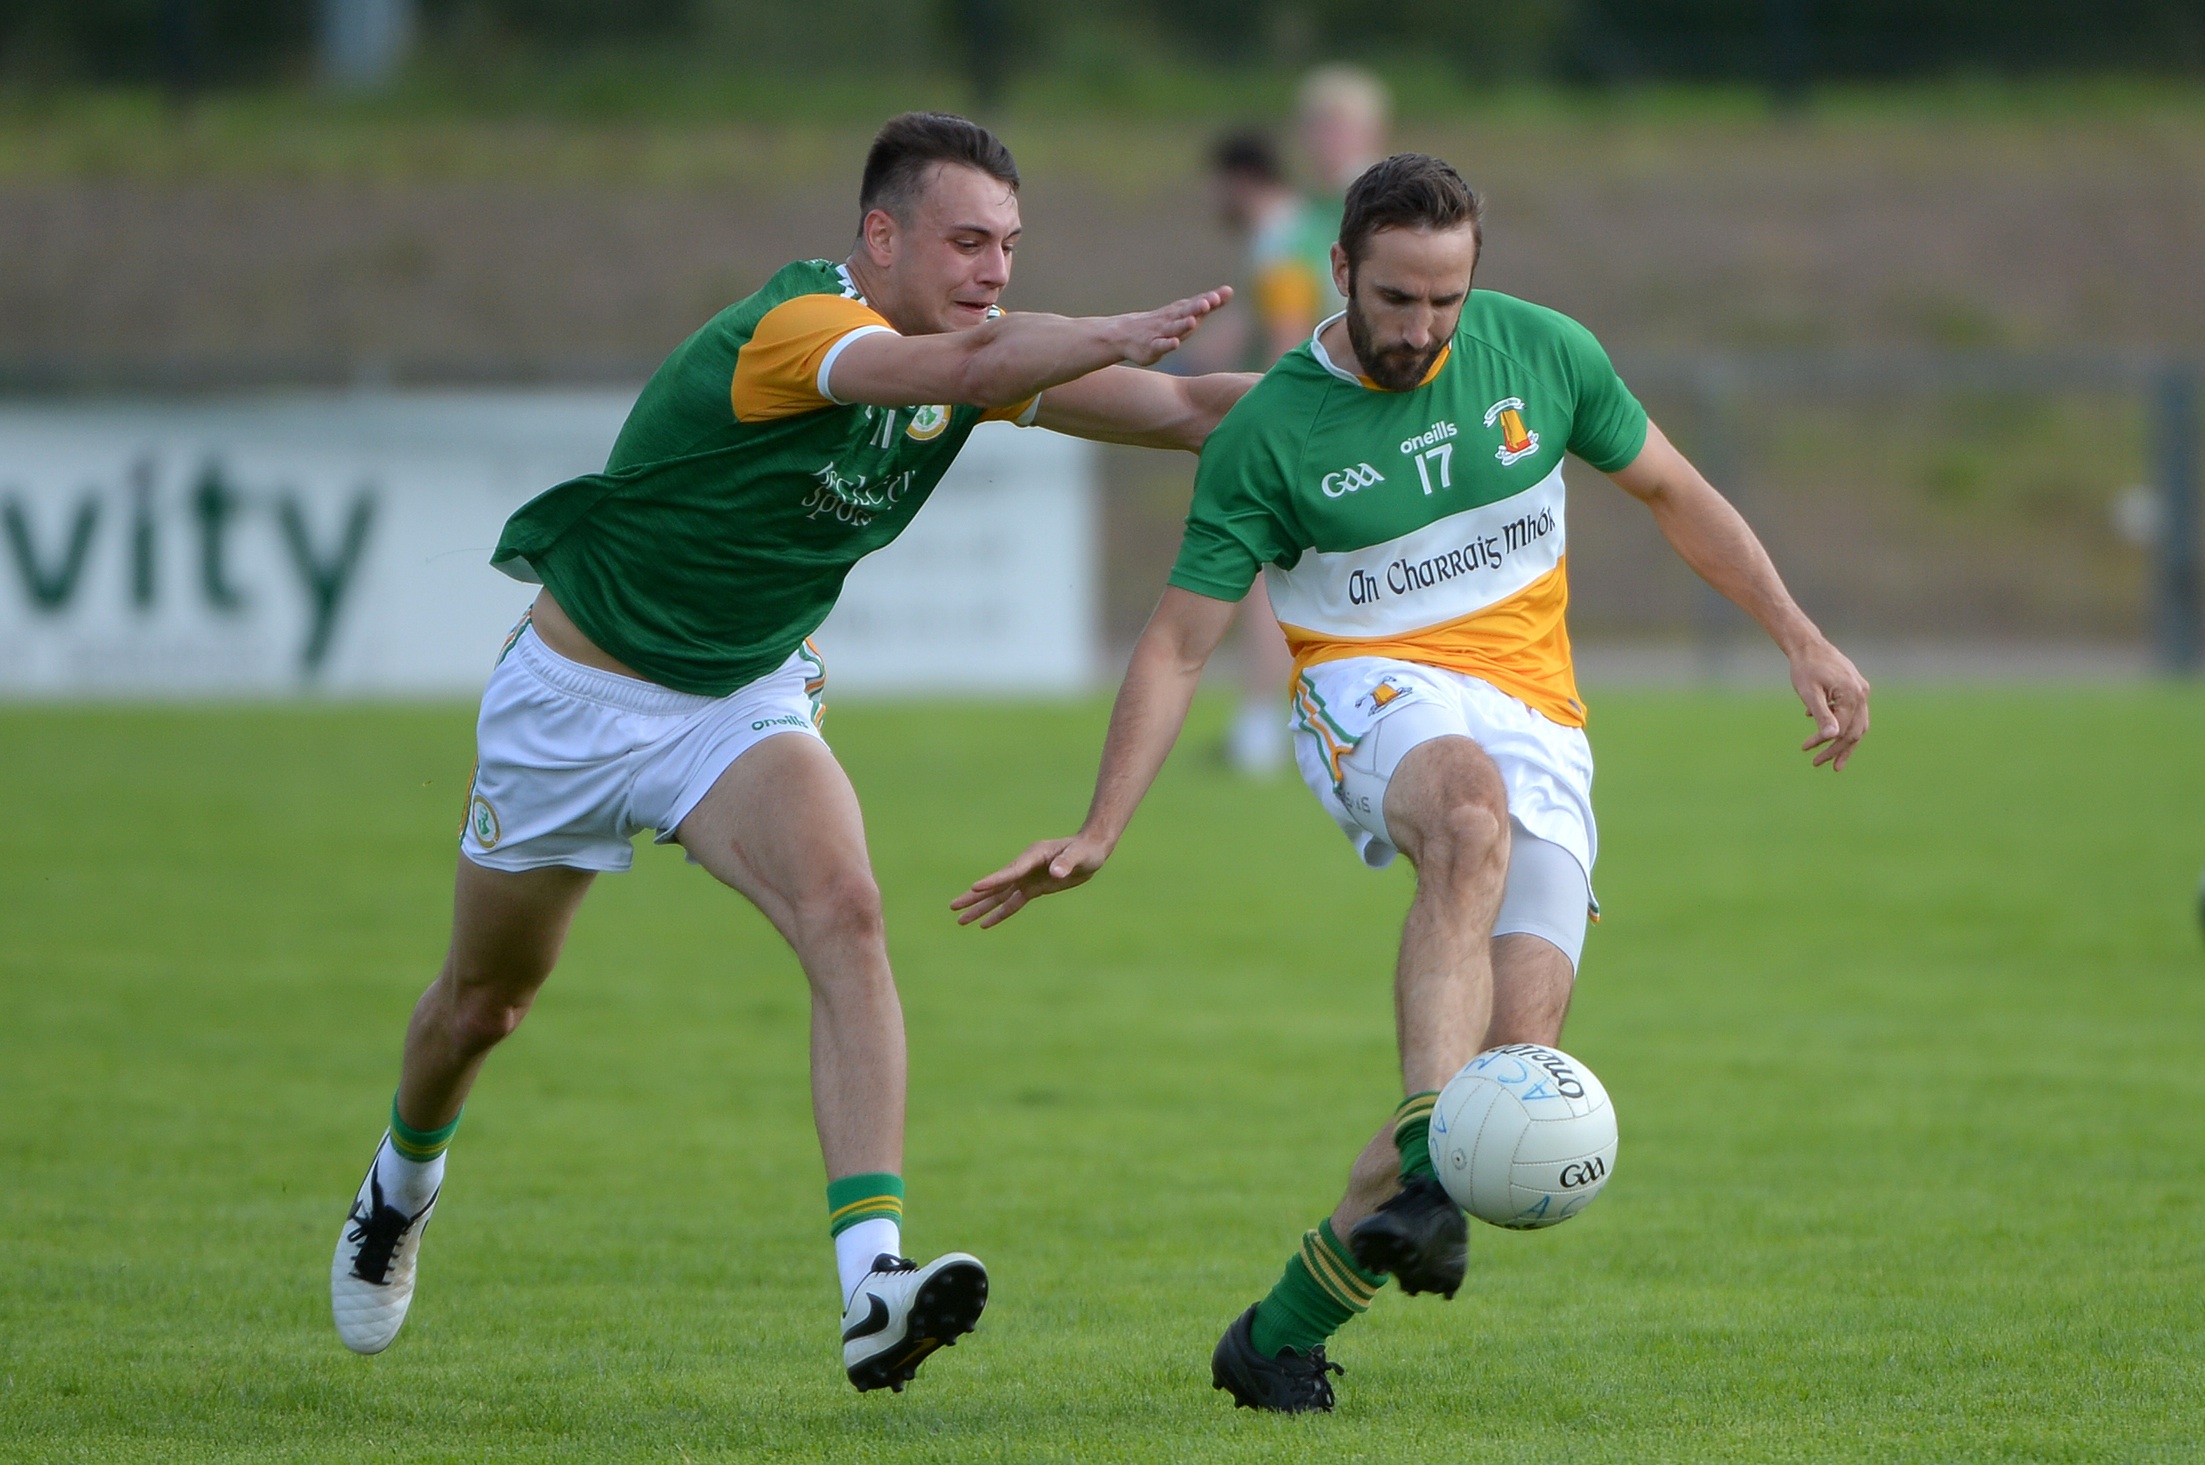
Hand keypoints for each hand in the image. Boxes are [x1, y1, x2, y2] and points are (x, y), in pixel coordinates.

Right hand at [951, 831, 1113, 927]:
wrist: (1090, 851)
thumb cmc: (1085, 851)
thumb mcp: (1079, 856)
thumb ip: (1066, 862)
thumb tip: (1055, 873)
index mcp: (1032, 856)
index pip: (1010, 872)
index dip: (993, 880)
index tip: (975, 888)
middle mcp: (1024, 867)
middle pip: (995, 886)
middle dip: (974, 897)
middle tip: (953, 907)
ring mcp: (1026, 878)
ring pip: (999, 897)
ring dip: (980, 909)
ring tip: (961, 920)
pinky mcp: (1032, 889)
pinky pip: (1012, 903)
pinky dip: (999, 913)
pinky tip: (985, 924)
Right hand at [1112, 288, 1231, 366]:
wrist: (1126, 334)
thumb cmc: (1162, 324)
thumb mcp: (1185, 313)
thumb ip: (1207, 305)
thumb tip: (1230, 291)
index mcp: (1181, 312)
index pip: (1198, 303)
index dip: (1211, 299)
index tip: (1226, 292)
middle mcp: (1171, 319)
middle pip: (1187, 312)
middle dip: (1198, 307)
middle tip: (1211, 300)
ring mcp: (1160, 332)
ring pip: (1174, 328)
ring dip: (1183, 324)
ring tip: (1193, 321)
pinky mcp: (1151, 347)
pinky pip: (1160, 345)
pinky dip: (1168, 344)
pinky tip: (1175, 343)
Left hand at [1789, 638, 1870, 770]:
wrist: (1808, 644)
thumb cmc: (1804, 668)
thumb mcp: (1809, 693)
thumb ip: (1822, 715)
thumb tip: (1832, 737)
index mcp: (1852, 695)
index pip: (1843, 730)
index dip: (1826, 744)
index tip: (1806, 750)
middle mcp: (1862, 693)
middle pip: (1856, 730)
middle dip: (1838, 750)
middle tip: (1820, 764)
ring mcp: (1861, 690)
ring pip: (1858, 723)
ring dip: (1844, 741)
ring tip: (1830, 758)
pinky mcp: (1856, 687)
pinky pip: (1854, 712)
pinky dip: (1842, 724)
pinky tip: (1824, 731)